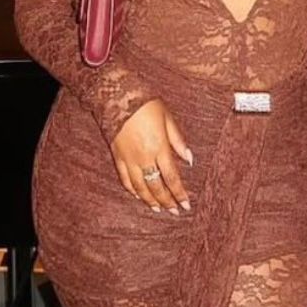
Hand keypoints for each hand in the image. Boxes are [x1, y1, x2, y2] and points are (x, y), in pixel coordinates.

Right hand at [110, 98, 192, 215]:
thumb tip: (190, 159)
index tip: (186, 204)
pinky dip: (132, 190)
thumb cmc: (145, 104)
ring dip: (150, 200)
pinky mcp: (117, 156)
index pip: (172, 178)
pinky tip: (138, 196)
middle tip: (175, 211)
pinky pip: (125, 179)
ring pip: (140, 187)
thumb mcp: (167, 117)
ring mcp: (129, 158)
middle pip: (157, 186)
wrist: (116, 96)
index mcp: (159, 147)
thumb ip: (178, 140)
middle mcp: (144, 157)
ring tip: (158, 209)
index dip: (179, 193)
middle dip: (167, 201)